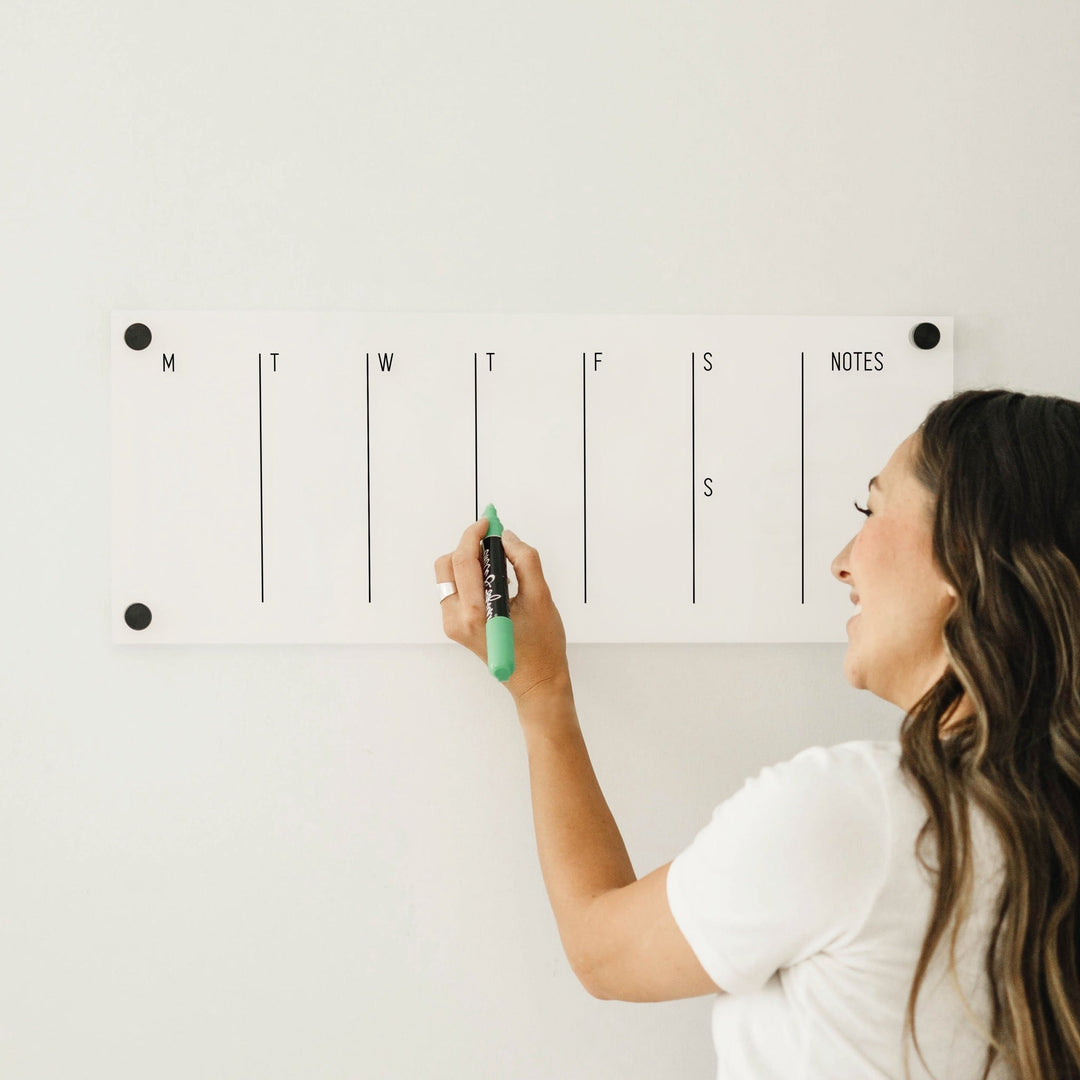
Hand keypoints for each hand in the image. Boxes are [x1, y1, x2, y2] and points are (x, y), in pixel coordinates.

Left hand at [435, 517, 570, 703]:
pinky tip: (493, 580)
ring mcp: (453, 625)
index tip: (490, 521)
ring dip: (467, 561)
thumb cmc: (542, 644)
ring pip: (447, 576)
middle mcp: (456, 620)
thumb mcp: (541, 596)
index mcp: (475, 614)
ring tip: (497, 563)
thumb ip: (524, 560)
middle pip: (447, 565)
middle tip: (493, 538)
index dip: (475, 535)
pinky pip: (454, 590)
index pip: (463, 560)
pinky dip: (469, 576)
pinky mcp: (455, 626)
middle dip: (468, 545)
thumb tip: (506, 537)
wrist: (536, 681)